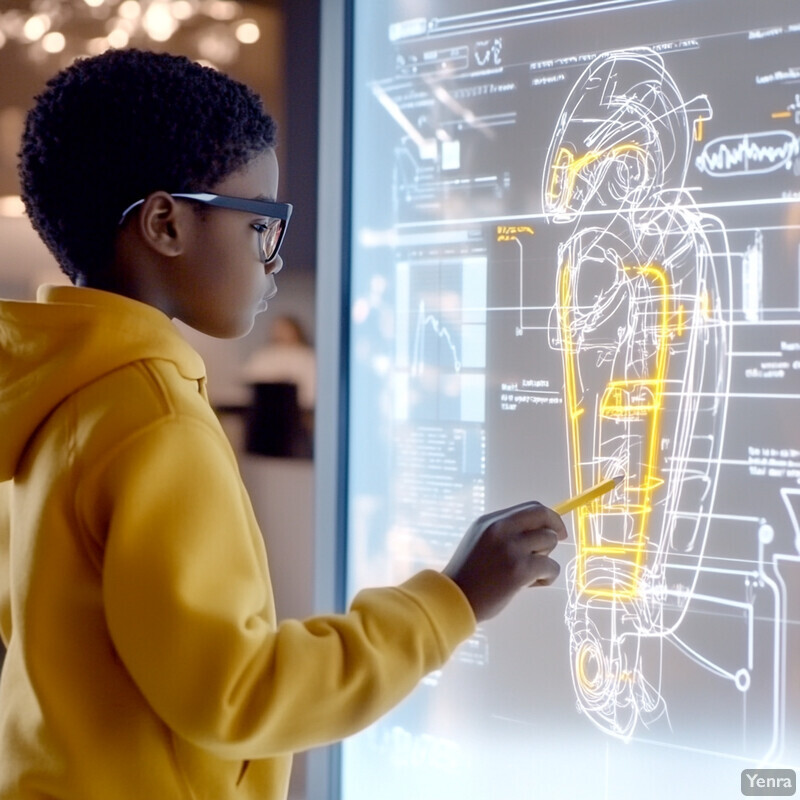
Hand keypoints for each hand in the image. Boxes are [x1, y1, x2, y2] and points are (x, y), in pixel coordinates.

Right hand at [442, 501, 566, 621]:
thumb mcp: (480, 541)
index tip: (555, 529)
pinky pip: (550, 567)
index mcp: (491, 521)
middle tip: (555, 545)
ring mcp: (510, 548)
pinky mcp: (519, 569)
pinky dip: (547, 577)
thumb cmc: (469, 575)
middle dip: (556, 530)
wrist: (454, 599)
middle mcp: (501, 528)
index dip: (549, 517)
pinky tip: (531, 585)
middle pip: (543, 516)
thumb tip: (538, 532)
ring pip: (550, 541)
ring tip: (531, 573)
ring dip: (546, 558)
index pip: (531, 507)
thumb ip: (504, 533)